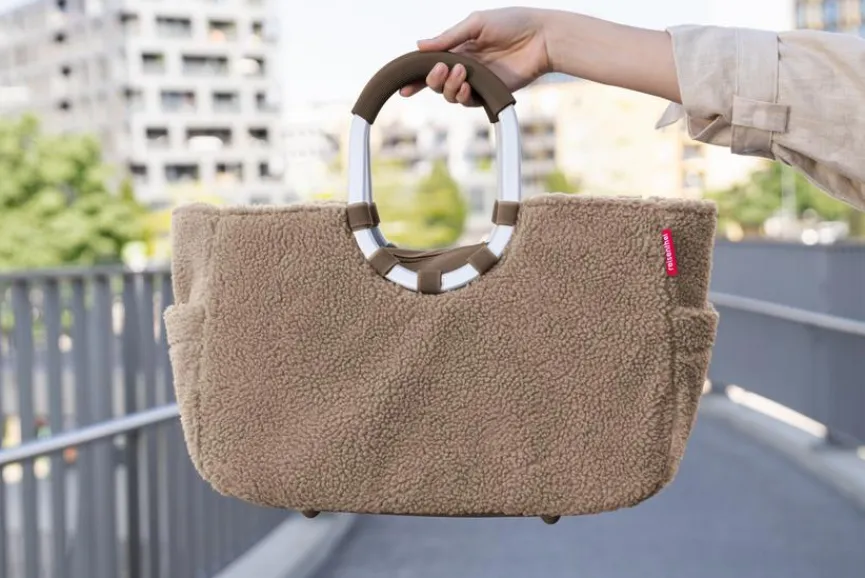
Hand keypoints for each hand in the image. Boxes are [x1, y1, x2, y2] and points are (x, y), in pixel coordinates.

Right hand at [399, 8, 553, 106]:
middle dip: (433, 79)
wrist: (541, 37)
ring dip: (450, 86)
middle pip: (436, 83)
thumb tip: (419, 46)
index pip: (430, 64)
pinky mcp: (490, 93)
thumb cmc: (512, 23)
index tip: (404, 85)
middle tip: (444, 69)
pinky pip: (468, 102)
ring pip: (450, 94)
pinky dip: (464, 96)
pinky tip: (468, 86)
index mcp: (458, 48)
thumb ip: (448, 38)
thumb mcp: (476, 23)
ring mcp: (476, 81)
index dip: (415, 76)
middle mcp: (464, 66)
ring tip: (462, 73)